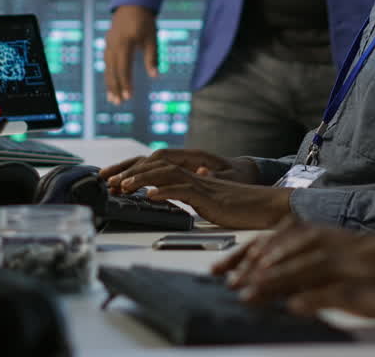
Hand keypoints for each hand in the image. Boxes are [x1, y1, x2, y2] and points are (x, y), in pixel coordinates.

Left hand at [100, 152, 286, 228]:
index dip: (134, 170)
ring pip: (166, 175)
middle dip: (129, 172)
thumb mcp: (208, 201)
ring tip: (122, 186)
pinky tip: (150, 197)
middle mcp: (193, 177)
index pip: (157, 168)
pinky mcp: (210, 198)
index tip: (113, 179)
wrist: (267, 206)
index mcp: (190, 178)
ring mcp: (201, 186)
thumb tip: (171, 191)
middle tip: (108, 181)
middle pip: (156, 166)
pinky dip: (165, 192)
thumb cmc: (240, 207)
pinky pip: (184, 191)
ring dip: (141, 179)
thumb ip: (191, 195)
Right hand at [103, 5, 157, 104]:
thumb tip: (155, 76)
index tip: (128, 96)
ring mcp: (109, 43)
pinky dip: (109, 73)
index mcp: (124, 43)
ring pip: (107, 67)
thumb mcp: (151, 38)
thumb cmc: (145, 21)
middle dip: (115, 87)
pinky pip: (107, 61)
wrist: (132, 3)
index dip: (125, 83)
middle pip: (112, 70)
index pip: (124, 68)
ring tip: (112, 98)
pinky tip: (111, 82)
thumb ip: (152, 57)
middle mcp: (113, 45)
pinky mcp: (108, 42)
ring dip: (110, 83)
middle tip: (117, 103)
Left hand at [212, 219, 374, 341]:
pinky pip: (345, 292)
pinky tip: (292, 308)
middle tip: (235, 280)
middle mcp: (367, 246)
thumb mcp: (373, 283)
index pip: (304, 235)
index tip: (239, 265)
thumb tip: (292, 293)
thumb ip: (338, 280)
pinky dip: (315, 298)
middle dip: (265, 261)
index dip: (269, 248)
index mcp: (361, 242)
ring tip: (250, 294)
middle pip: (304, 244)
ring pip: (317, 265)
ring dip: (279, 280)